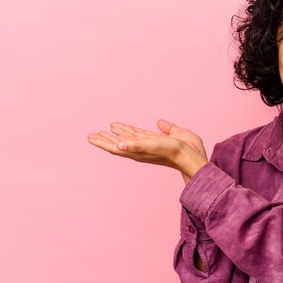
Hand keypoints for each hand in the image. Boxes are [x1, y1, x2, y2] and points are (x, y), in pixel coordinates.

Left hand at [87, 120, 207, 181]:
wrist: (192, 156)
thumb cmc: (173, 152)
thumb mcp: (153, 146)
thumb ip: (136, 145)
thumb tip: (119, 144)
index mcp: (136, 151)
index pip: (115, 146)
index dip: (102, 142)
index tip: (91, 138)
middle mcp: (140, 148)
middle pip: (119, 142)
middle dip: (106, 138)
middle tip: (93, 134)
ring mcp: (149, 144)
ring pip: (129, 137)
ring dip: (119, 132)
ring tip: (109, 127)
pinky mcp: (158, 138)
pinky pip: (141, 133)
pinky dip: (133, 129)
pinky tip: (129, 126)